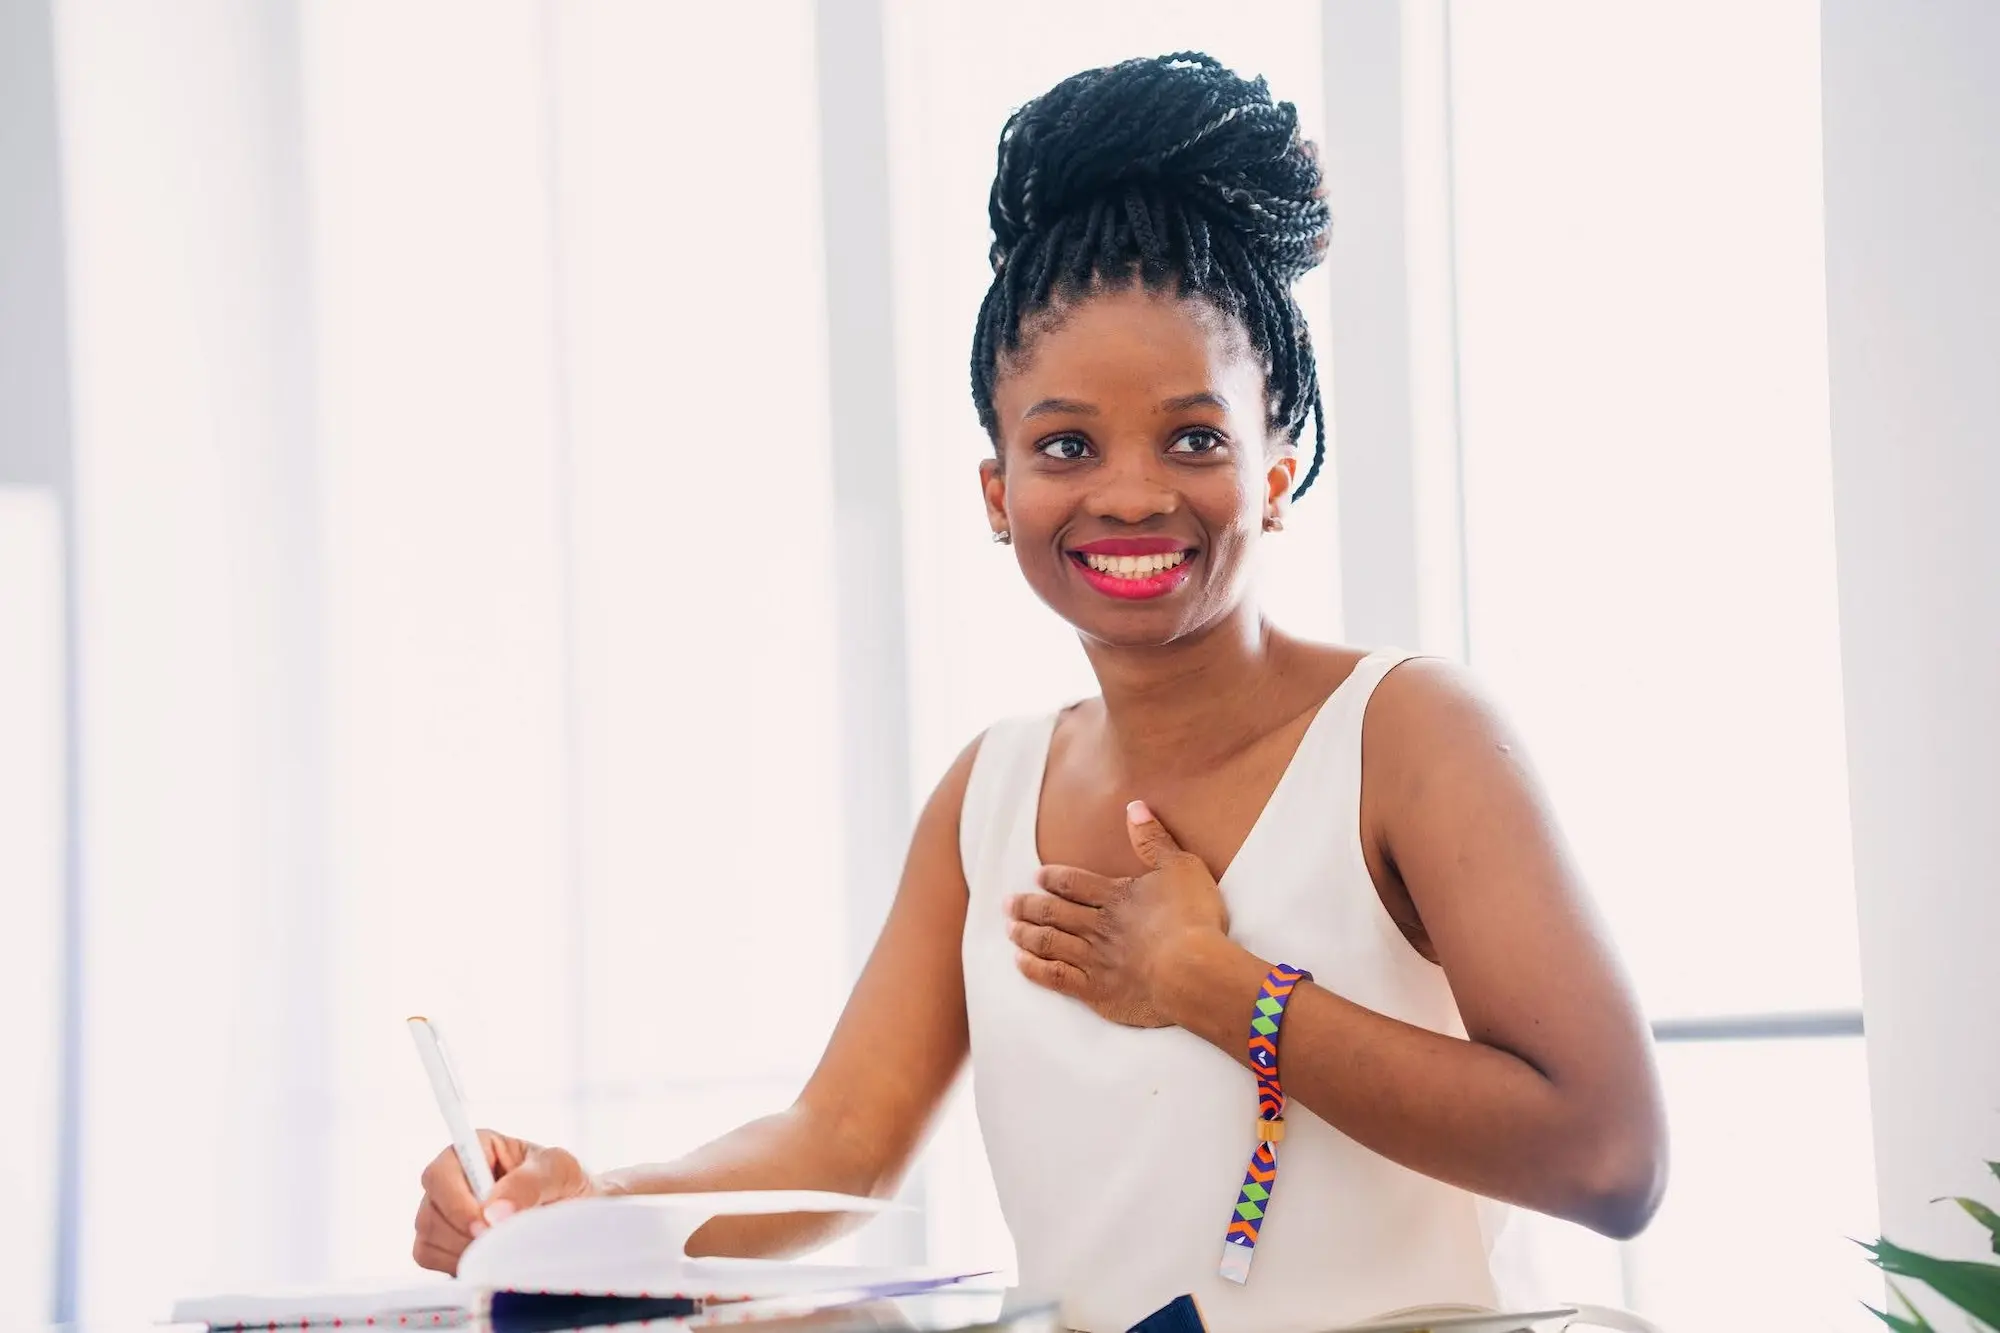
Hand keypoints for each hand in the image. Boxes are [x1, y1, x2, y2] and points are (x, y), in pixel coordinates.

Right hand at [412, 1129, 597, 1273]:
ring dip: (466, 1252)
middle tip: (503, 1242)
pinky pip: (430, 1258)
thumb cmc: (565, 1183)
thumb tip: (494, 1211)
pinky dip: (459, 1266)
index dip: (456, 1202)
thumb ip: (529, 1184)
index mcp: (475, 1149)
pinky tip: (489, 1259)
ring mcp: (443, 1212)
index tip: (484, 1225)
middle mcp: (452, 1179)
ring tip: (505, 1246)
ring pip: (428, 1238)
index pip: (440, 1173)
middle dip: (466, 1234)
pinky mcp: (442, 1242)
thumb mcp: (559, 1171)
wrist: (574, 1213)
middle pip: (430, 1212)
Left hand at [1008, 800, 1228, 1027]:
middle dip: (1028, 906)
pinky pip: (1055, 977)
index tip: (1037, 877)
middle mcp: (1098, 925)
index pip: (1073, 883)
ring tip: (1010, 930)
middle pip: (1053, 912)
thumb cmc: (1193, 919)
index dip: (1053, 879)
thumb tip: (1135, 806)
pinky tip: (1021, 963)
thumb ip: (1154, 839)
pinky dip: (1034, 969)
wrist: (1193, 971)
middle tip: (1008, 903)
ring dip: (1026, 934)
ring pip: (1049, 942)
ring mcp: (1094, 959)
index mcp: (1115, 896)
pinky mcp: (1096, 991)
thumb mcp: (1182, 867)